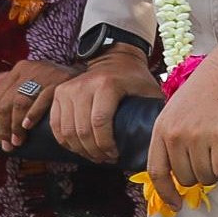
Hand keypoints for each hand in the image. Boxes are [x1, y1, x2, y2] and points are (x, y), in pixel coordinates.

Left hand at [0, 61, 78, 150]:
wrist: (85, 72)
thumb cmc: (56, 79)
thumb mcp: (32, 75)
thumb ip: (9, 80)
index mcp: (20, 68)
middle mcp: (30, 69)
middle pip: (6, 101)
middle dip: (3, 127)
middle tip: (7, 143)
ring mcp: (45, 75)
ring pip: (20, 102)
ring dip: (16, 126)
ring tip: (18, 141)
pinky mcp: (60, 82)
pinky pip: (41, 100)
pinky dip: (32, 115)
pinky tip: (28, 127)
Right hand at [47, 47, 156, 164]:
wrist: (116, 57)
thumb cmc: (135, 78)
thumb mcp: (149, 90)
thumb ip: (154, 111)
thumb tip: (162, 138)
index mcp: (107, 84)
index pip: (99, 122)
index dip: (105, 144)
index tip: (115, 155)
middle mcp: (84, 85)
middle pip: (82, 130)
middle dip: (93, 151)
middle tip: (105, 159)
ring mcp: (68, 89)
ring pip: (67, 130)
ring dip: (79, 149)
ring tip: (94, 156)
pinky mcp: (59, 93)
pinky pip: (55, 124)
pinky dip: (65, 141)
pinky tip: (78, 148)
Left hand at [149, 36, 217, 210]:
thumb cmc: (213, 87)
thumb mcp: (181, 110)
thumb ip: (175, 139)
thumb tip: (180, 175)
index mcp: (162, 127)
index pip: (157, 171)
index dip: (166, 193)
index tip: (175, 204)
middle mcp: (176, 134)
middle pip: (187, 178)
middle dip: (203, 170)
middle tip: (215, 150)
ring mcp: (198, 137)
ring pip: (208, 176)